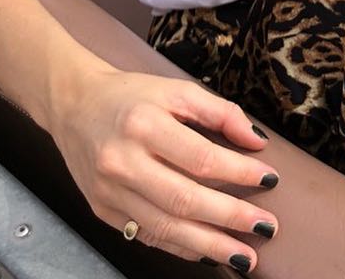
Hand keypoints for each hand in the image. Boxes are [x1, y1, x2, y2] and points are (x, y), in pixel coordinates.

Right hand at [50, 67, 278, 268]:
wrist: (74, 105)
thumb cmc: (132, 95)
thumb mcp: (177, 89)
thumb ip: (219, 112)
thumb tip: (257, 141)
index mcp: (144, 125)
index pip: (200, 157)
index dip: (239, 172)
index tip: (270, 179)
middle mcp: (124, 162)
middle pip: (184, 200)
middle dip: (231, 217)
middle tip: (266, 227)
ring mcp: (110, 192)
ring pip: (166, 227)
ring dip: (210, 245)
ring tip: (245, 255)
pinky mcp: (102, 211)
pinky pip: (147, 235)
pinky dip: (180, 247)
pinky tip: (207, 252)